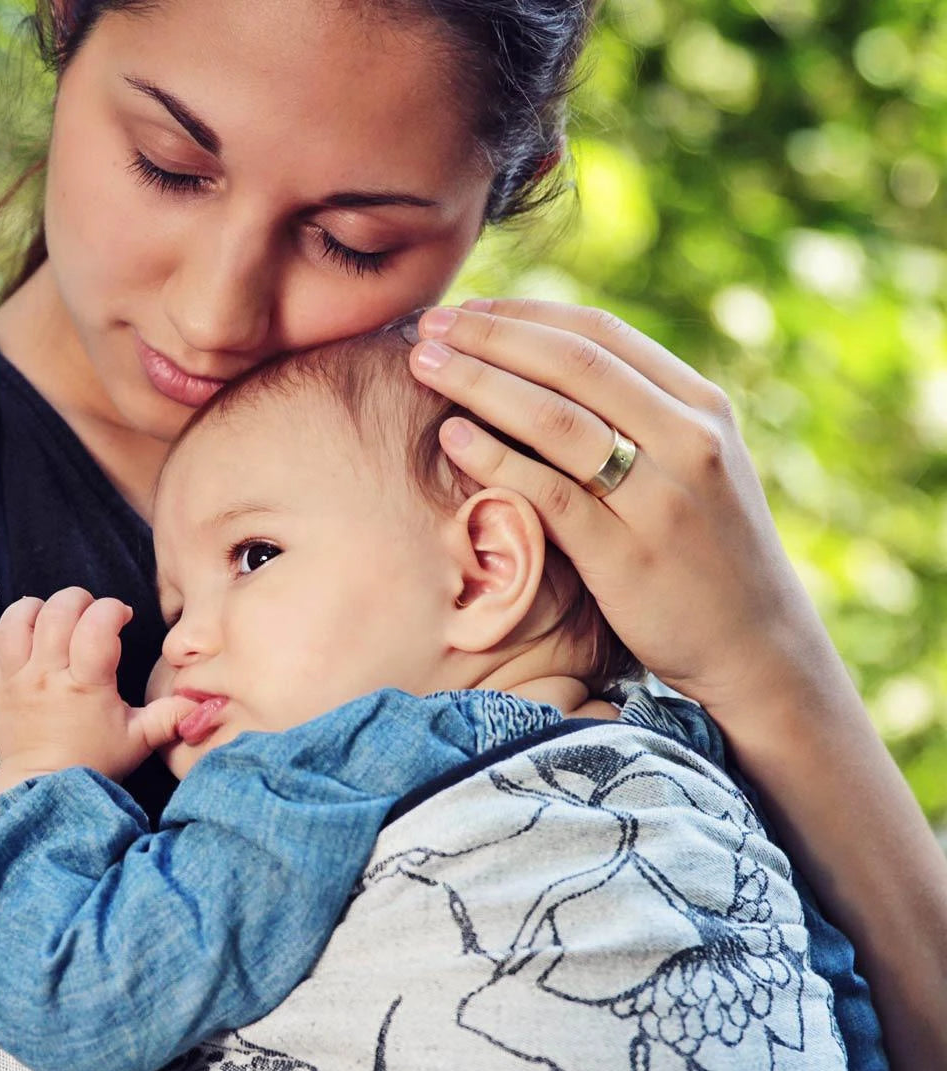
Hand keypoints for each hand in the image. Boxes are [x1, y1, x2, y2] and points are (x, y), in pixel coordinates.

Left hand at [0, 588, 196, 795]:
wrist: (44, 791)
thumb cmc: (94, 762)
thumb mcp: (140, 740)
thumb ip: (171, 716)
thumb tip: (201, 701)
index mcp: (85, 683)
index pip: (96, 625)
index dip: (112, 610)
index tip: (122, 618)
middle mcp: (47, 675)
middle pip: (55, 611)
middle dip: (78, 600)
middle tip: (92, 614)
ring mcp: (15, 680)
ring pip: (15, 620)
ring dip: (36, 609)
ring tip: (54, 618)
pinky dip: (4, 638)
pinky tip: (24, 645)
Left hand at [408, 299, 828, 721]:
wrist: (759, 648)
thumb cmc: (707, 554)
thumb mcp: (694, 468)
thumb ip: (639, 418)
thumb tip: (547, 372)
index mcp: (702, 406)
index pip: (601, 334)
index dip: (523, 315)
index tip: (465, 310)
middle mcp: (688, 439)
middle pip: (571, 363)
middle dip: (489, 336)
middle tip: (428, 327)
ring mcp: (661, 497)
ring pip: (555, 419)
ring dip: (480, 383)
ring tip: (423, 367)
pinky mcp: (628, 555)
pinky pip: (549, 493)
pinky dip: (495, 458)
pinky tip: (452, 438)